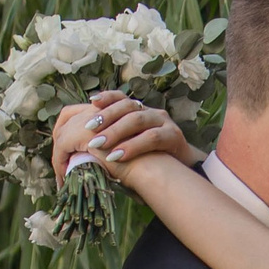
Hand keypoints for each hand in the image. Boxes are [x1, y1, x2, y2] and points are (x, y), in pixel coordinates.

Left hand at [51, 90, 194, 187]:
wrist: (183, 171)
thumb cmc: (152, 160)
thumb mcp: (132, 144)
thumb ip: (115, 139)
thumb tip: (85, 141)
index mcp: (141, 111)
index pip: (122, 98)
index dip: (107, 97)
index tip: (91, 101)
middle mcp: (152, 112)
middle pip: (126, 107)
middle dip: (105, 117)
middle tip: (86, 128)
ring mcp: (164, 123)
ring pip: (137, 120)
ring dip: (115, 132)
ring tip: (98, 144)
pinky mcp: (173, 136)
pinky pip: (151, 138)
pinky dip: (133, 146)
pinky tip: (118, 155)